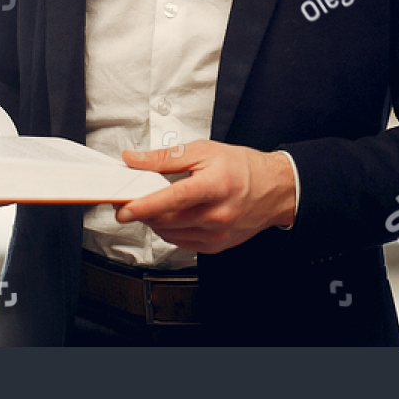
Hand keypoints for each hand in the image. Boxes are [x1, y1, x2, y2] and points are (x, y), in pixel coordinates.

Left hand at [112, 141, 295, 253]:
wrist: (275, 190)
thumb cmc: (242, 168)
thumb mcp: (204, 151)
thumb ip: (165, 158)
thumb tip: (135, 159)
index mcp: (214, 186)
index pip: (172, 199)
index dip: (144, 205)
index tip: (124, 209)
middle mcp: (217, 215)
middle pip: (166, 220)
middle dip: (143, 211)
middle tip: (132, 200)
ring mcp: (217, 234)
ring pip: (170, 234)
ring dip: (155, 221)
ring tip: (155, 204)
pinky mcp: (216, 246)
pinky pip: (182, 242)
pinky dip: (170, 230)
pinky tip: (173, 216)